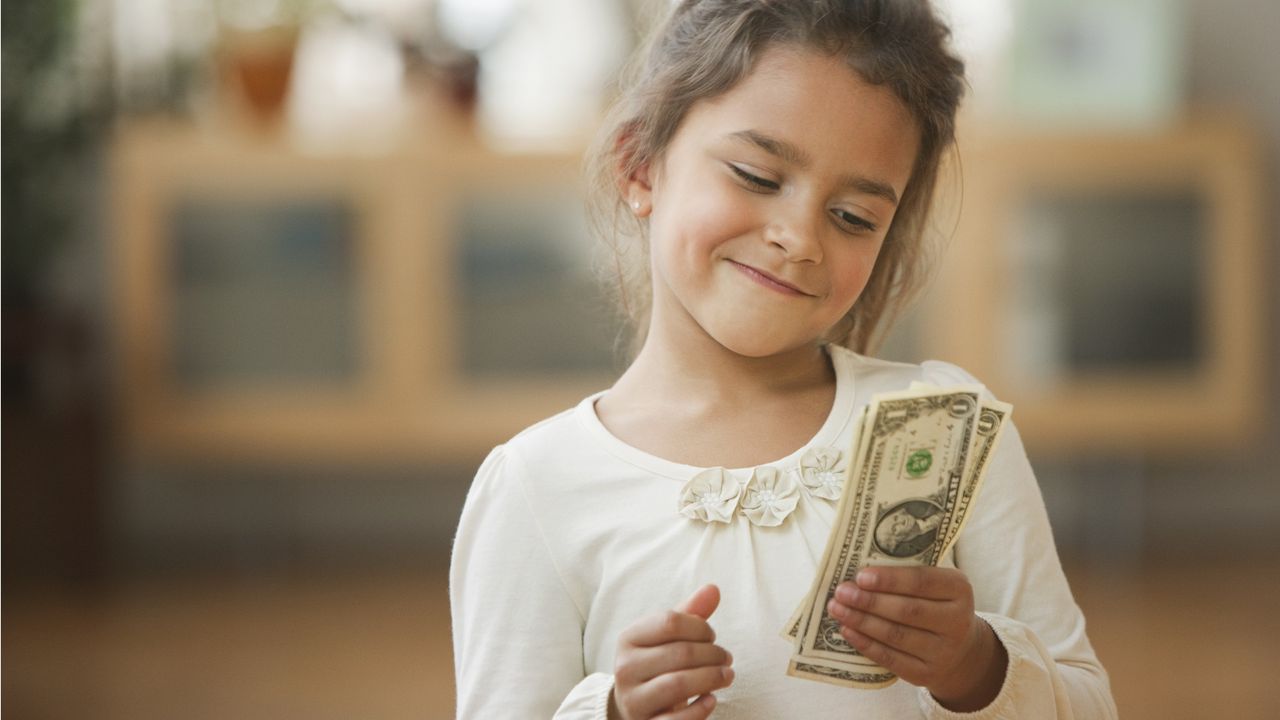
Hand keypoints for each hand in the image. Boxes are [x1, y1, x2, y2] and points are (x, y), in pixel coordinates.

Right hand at [609, 584, 734, 719]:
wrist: (633, 706)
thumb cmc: (657, 664)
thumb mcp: (667, 637)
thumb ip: (690, 613)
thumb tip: (713, 589)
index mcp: (629, 638)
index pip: (670, 621)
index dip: (700, 626)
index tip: (711, 636)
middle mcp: (625, 667)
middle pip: (680, 653)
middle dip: (713, 654)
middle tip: (727, 658)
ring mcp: (634, 699)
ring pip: (678, 684)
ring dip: (711, 678)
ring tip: (727, 675)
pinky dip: (699, 710)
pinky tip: (712, 700)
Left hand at [825, 566, 1006, 711]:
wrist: (960, 650)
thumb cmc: (935, 604)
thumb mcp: (934, 584)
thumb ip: (906, 574)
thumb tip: (858, 574)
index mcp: (959, 589)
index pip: (923, 581)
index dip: (890, 579)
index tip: (860, 576)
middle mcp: (957, 622)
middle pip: (907, 611)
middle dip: (870, 601)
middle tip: (842, 592)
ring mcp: (943, 652)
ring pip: (896, 635)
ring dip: (861, 621)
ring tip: (837, 609)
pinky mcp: (926, 674)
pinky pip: (891, 659)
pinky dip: (866, 644)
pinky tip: (847, 630)